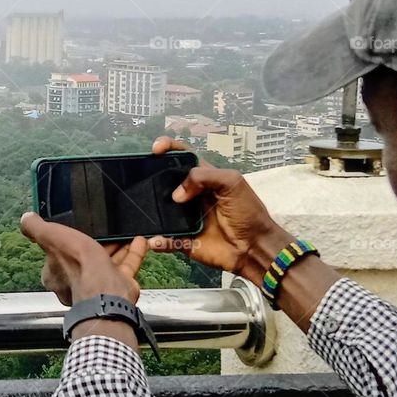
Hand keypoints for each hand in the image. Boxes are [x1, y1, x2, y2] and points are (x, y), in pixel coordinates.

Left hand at [20, 212, 146, 306]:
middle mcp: (75, 281)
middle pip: (85, 257)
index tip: (77, 227)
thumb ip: (36, 228)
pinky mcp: (118, 285)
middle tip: (104, 227)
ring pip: (107, 261)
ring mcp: (98, 285)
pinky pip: (126, 266)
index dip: (67, 240)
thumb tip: (26, 218)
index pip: (58, 254)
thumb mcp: (51, 238)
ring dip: (116, 245)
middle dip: (95, 242)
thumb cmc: (78, 266)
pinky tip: (138, 240)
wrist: (106, 292)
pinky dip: (133, 252)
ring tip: (123, 230)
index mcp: (55, 273)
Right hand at [148, 136, 291, 281]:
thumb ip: (205, 176)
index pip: (183, 157)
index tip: (156, 149)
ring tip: (143, 209)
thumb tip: (177, 193)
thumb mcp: (232, 183)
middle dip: (152, 180)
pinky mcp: (184, 240)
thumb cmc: (247, 212)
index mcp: (204, 178)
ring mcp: (186, 219)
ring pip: (161, 212)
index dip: (169, 149)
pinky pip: (166, 240)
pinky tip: (156, 240)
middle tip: (142, 181)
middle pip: (166, 183)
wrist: (254, 247)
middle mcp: (192, 196)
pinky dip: (158, 241)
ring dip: (151, 211)